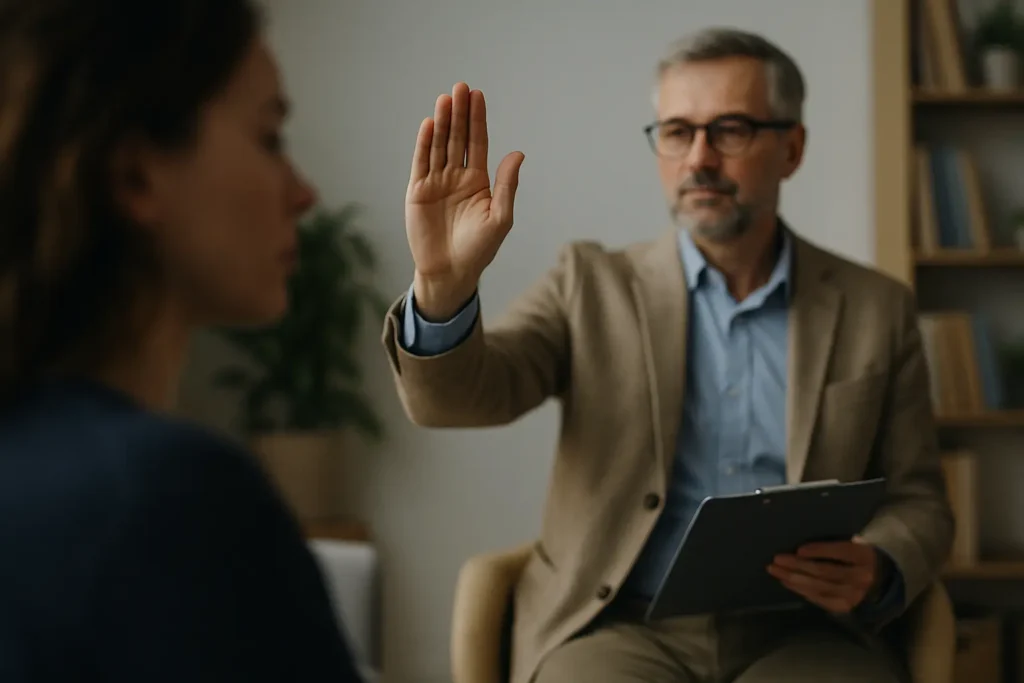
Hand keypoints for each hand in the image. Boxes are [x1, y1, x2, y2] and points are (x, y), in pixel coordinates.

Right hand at [406, 82, 524, 319]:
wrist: (451, 271)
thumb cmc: (479, 249)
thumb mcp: (500, 217)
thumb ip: (507, 185)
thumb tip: (518, 153)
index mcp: (478, 181)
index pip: (477, 143)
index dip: (477, 120)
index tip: (478, 96)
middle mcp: (456, 177)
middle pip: (457, 138)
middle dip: (460, 113)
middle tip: (461, 87)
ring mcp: (436, 183)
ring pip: (439, 146)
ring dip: (442, 122)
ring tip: (445, 99)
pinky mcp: (417, 192)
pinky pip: (421, 163)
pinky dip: (424, 144)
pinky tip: (429, 124)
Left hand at [767, 537, 887, 613]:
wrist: (884, 584)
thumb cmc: (861, 557)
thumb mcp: (857, 544)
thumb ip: (837, 543)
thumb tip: (805, 541)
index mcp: (864, 556)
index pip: (840, 552)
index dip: (819, 551)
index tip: (798, 550)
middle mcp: (860, 577)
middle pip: (824, 571)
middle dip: (797, 566)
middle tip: (776, 560)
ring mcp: (853, 595)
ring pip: (819, 587)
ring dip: (793, 579)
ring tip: (775, 571)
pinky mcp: (845, 607)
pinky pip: (819, 599)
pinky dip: (801, 591)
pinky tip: (787, 583)